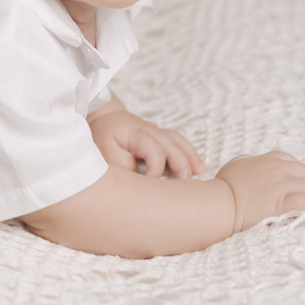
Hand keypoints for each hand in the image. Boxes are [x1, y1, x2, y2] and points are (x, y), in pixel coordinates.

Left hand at [88, 108, 205, 178]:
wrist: (104, 118)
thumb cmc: (103, 135)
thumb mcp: (104, 149)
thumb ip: (122, 163)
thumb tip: (140, 177)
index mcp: (137, 133)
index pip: (154, 151)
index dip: (156, 171)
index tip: (151, 185)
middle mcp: (152, 131)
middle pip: (172, 147)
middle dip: (181, 166)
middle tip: (185, 186)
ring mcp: (158, 132)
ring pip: (179, 143)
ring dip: (191, 159)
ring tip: (201, 175)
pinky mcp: (161, 136)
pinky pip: (180, 143)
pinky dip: (191, 154)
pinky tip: (200, 168)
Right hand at [216, 151, 304, 232]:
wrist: (223, 201)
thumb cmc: (226, 184)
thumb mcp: (235, 164)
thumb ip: (248, 160)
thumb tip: (252, 160)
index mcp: (267, 160)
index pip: (291, 160)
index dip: (294, 171)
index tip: (292, 180)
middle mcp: (277, 169)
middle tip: (302, 192)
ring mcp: (281, 185)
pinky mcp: (282, 201)